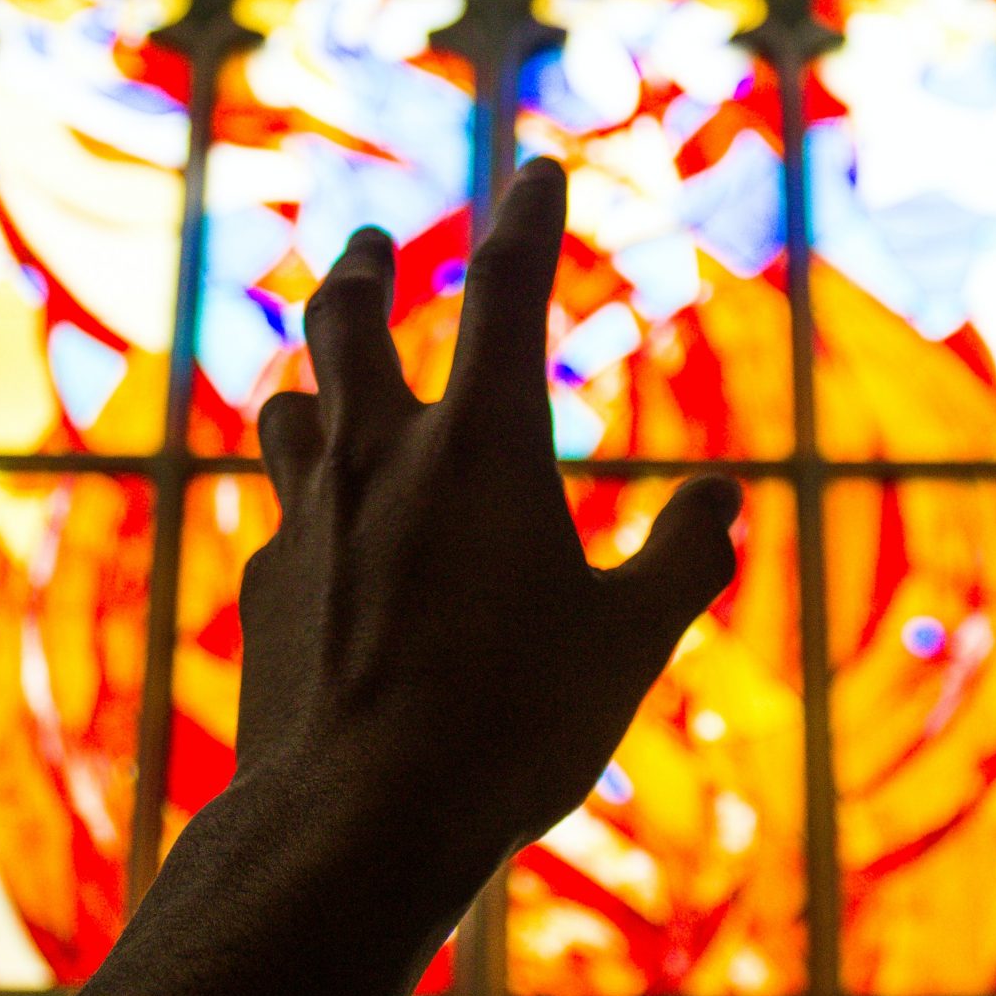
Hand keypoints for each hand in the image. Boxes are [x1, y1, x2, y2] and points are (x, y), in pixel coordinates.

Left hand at [233, 158, 741, 926]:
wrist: (353, 822)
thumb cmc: (510, 730)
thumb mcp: (628, 645)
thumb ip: (683, 561)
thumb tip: (729, 499)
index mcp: (482, 449)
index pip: (505, 294)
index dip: (526, 221)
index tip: (536, 172)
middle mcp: (381, 461)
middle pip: (347, 320)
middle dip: (364, 267)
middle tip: (369, 245)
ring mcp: (308, 522)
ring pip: (291, 409)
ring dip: (312, 379)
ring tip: (323, 381)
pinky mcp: (267, 591)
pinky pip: (282, 518)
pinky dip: (307, 506)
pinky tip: (321, 542)